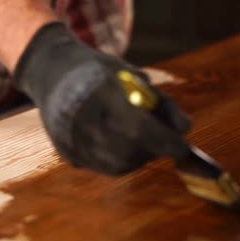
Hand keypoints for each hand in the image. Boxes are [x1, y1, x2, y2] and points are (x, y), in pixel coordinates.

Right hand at [14, 23, 190, 174]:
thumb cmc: (101, 73)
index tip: (183, 148)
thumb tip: (186, 129)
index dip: (165, 142)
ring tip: (140, 137)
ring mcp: (70, 139)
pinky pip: (102, 168)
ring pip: (117, 165)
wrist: (53, 73)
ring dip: (138, 157)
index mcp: (99, 92)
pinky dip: (120, 160)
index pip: (138, 127)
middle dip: (154, 150)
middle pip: (129, 150)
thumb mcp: (133, 76)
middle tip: (165, 142)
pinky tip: (120, 142)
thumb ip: (161, 102)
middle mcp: (80, 118)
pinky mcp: (66, 153)